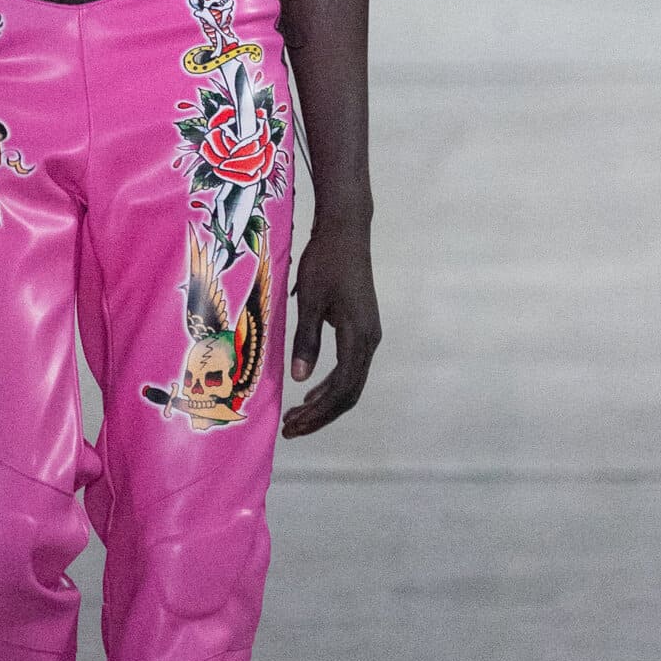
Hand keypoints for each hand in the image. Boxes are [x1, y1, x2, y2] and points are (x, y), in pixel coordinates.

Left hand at [282, 219, 379, 438]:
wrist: (347, 231)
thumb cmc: (326, 260)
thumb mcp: (311, 300)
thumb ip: (306, 340)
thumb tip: (299, 380)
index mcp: (359, 336)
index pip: (342, 388)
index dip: (318, 412)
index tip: (293, 425)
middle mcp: (369, 341)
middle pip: (349, 393)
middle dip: (320, 415)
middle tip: (290, 429)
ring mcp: (368, 335)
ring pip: (350, 383)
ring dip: (324, 403)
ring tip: (297, 417)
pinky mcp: (361, 329)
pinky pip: (349, 368)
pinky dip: (329, 385)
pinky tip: (310, 392)